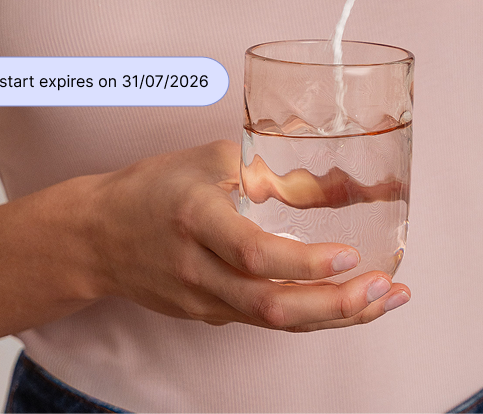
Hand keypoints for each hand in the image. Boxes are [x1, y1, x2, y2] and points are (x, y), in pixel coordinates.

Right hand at [86, 140, 409, 331]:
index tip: (349, 253)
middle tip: (385, 289)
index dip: (303, 261)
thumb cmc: (154, 187)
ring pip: (275, 322)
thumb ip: (269, 171)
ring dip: (335, 316)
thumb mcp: (209, 160)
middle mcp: (199, 270)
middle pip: (270, 306)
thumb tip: (335, 184)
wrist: (97, 236)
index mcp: (196, 220)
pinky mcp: (210, 314)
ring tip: (385, 299)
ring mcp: (203, 301)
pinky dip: (311, 315)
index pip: (252, 253)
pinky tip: (347, 303)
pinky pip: (266, 321)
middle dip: (335, 304)